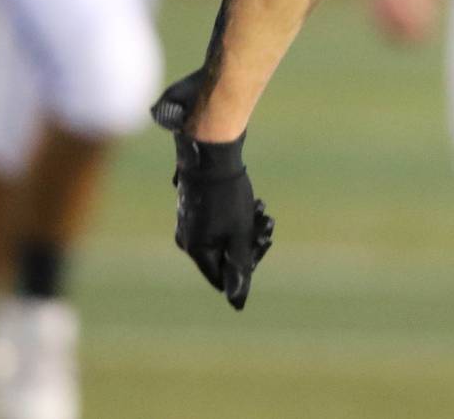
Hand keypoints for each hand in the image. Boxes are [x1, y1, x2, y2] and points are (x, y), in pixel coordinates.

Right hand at [152, 70, 273, 309]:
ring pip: (225, 235)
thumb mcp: (239, 232)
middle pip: (224, 255)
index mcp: (195, 249)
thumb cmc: (227, 193)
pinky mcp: (196, 204)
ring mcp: (190, 220)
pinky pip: (219, 220)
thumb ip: (239, 266)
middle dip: (250, 243)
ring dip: (247, 227)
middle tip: (267, 225)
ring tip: (262, 211)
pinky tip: (253, 201)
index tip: (262, 245)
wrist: (211, 151)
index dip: (245, 267)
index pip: (221, 277)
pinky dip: (238, 215)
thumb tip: (237, 303)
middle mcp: (187, 238)